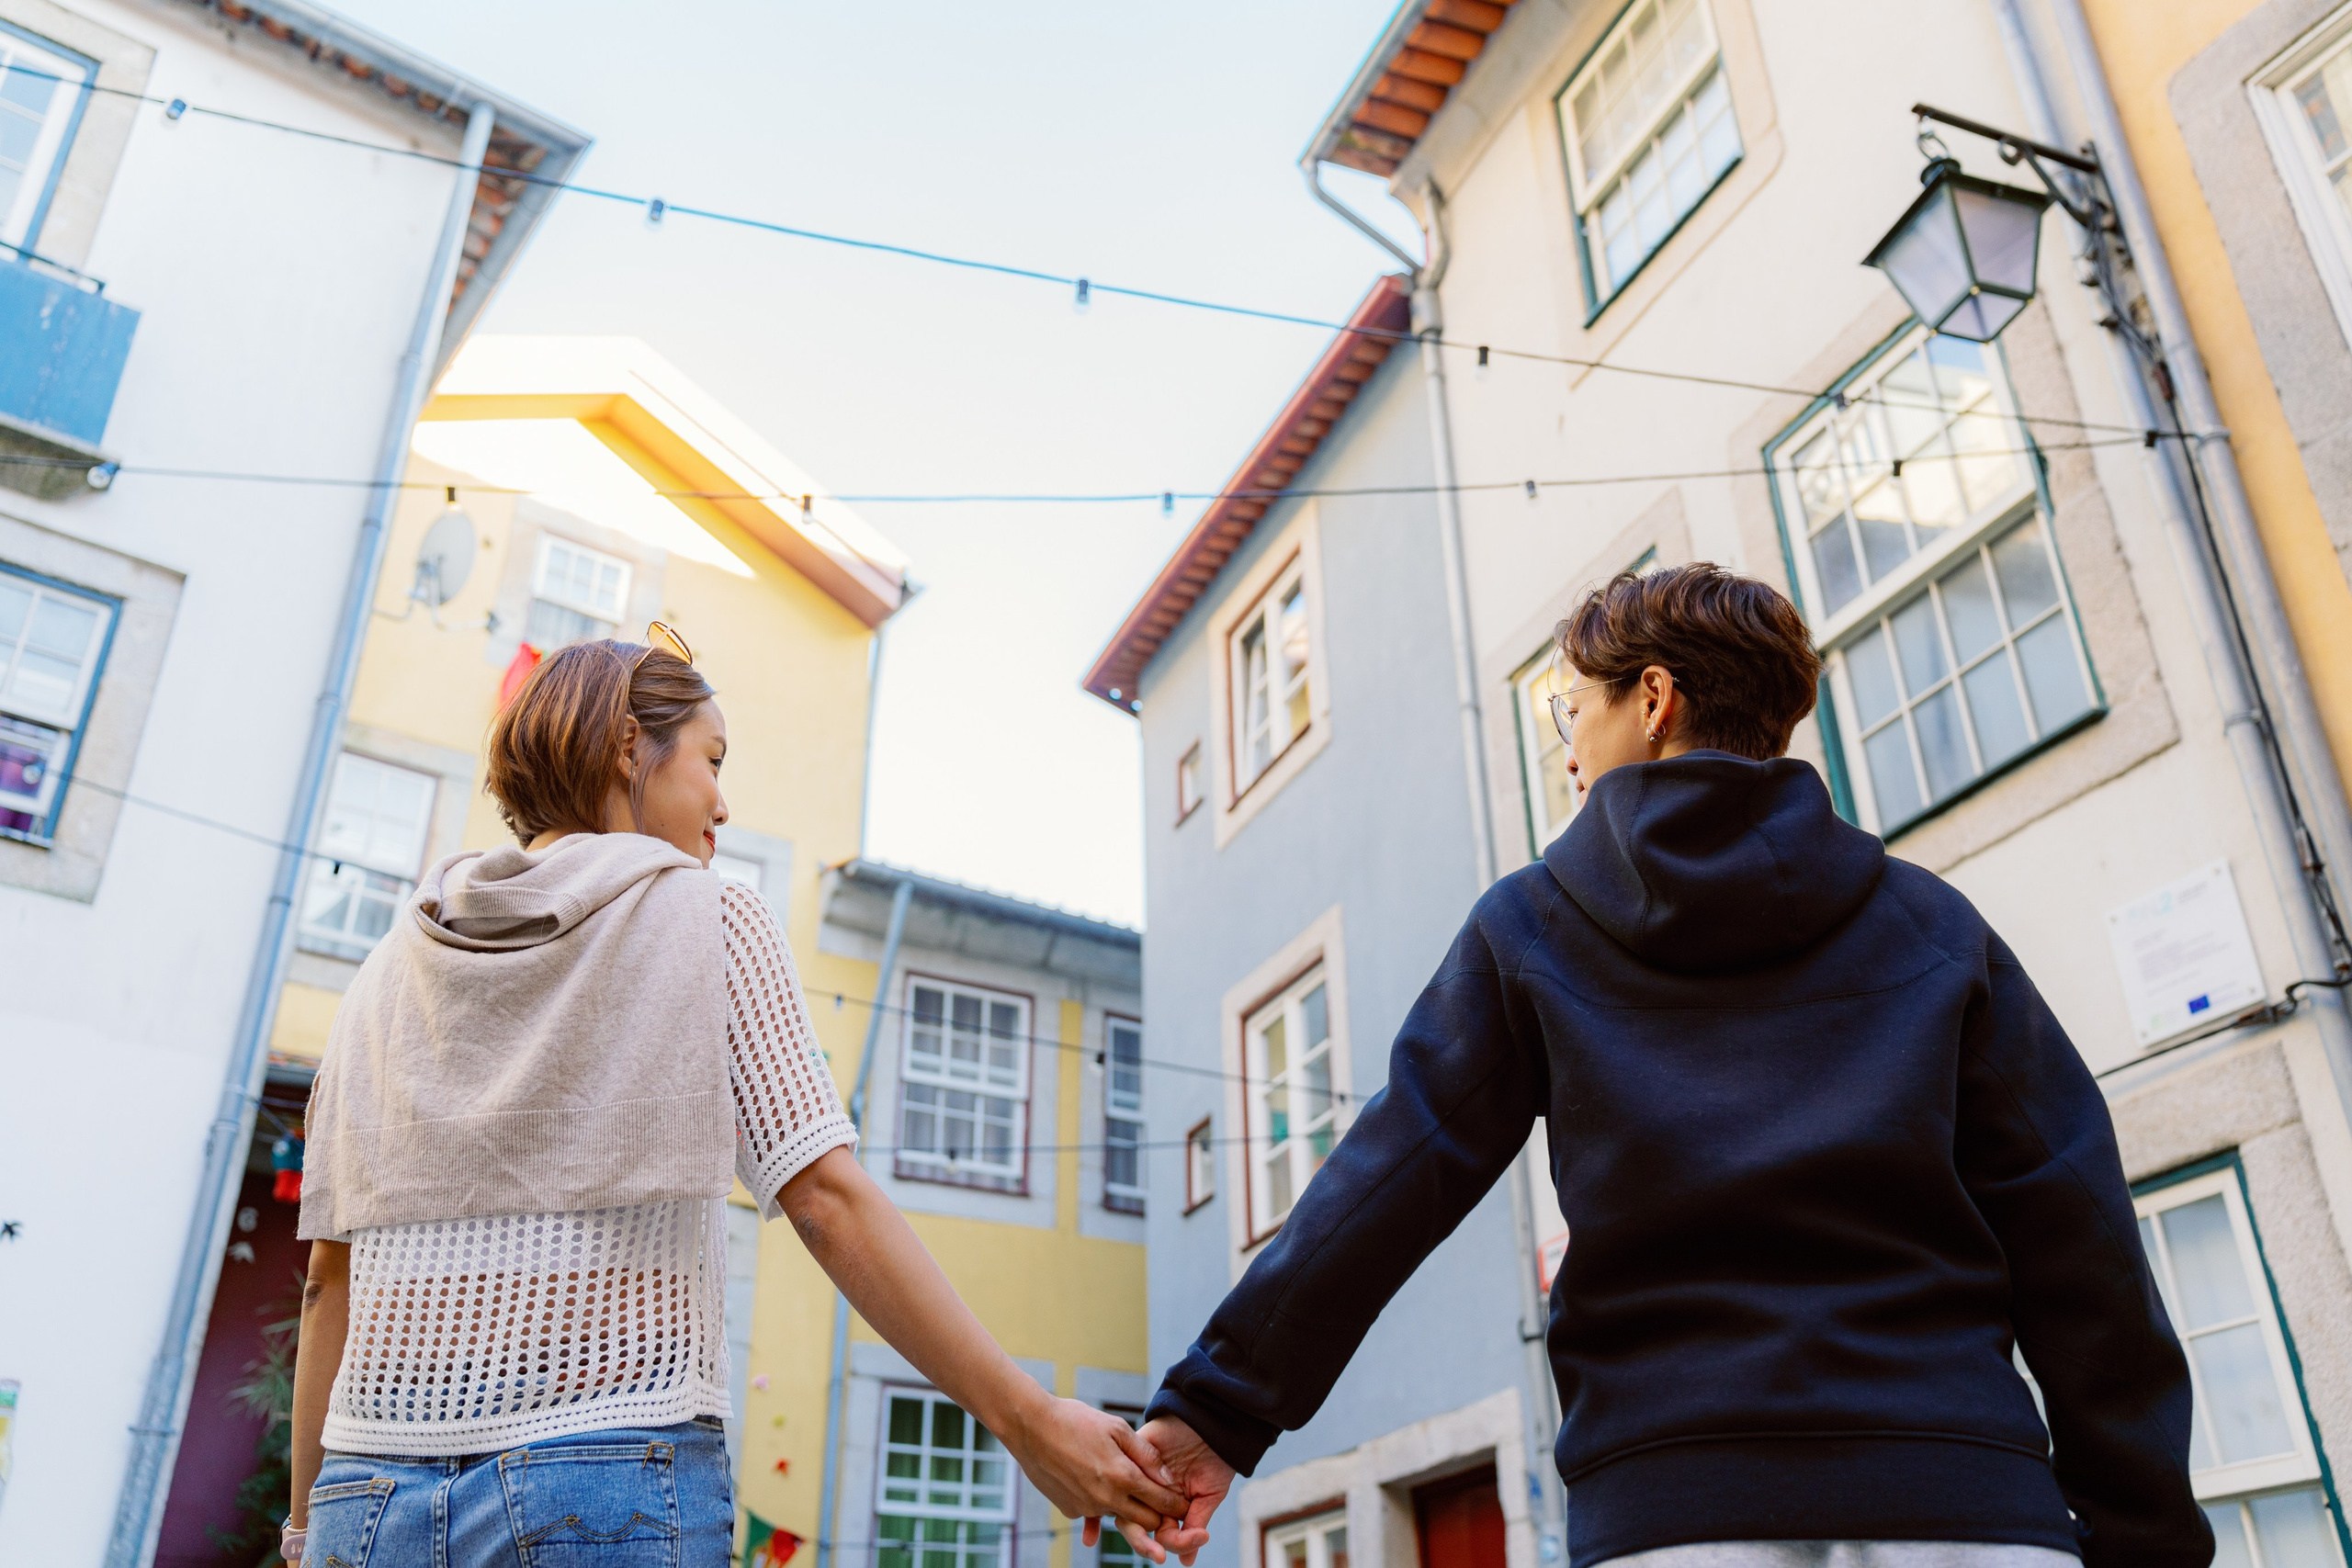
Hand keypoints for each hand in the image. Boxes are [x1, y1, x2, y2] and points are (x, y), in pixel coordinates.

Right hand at [1003, 1395, 1185, 1561]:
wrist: (1030, 1426)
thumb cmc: (1075, 1421)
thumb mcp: (1116, 1428)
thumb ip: (1146, 1454)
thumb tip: (1168, 1477)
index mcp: (1122, 1477)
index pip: (1161, 1503)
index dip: (1176, 1505)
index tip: (1183, 1502)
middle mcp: (1105, 1499)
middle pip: (1145, 1521)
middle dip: (1156, 1514)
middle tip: (1159, 1500)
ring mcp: (1085, 1508)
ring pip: (1119, 1516)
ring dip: (1126, 1506)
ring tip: (1118, 1479)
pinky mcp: (1069, 1510)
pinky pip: (1094, 1512)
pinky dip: (1099, 1501)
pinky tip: (1090, 1477)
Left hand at [1136, 1415, 1234, 1566]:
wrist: (1217, 1425)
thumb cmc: (1216, 1460)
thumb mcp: (1208, 1497)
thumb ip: (1193, 1527)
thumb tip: (1186, 1563)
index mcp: (1165, 1507)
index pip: (1158, 1534)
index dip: (1172, 1544)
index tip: (1192, 1542)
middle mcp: (1148, 1493)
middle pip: (1134, 1524)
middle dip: (1143, 1543)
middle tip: (1157, 1555)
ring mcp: (1139, 1474)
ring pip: (1124, 1503)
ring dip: (1131, 1522)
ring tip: (1149, 1530)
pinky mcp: (1134, 1451)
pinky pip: (1121, 1470)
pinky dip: (1123, 1485)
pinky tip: (1135, 1497)